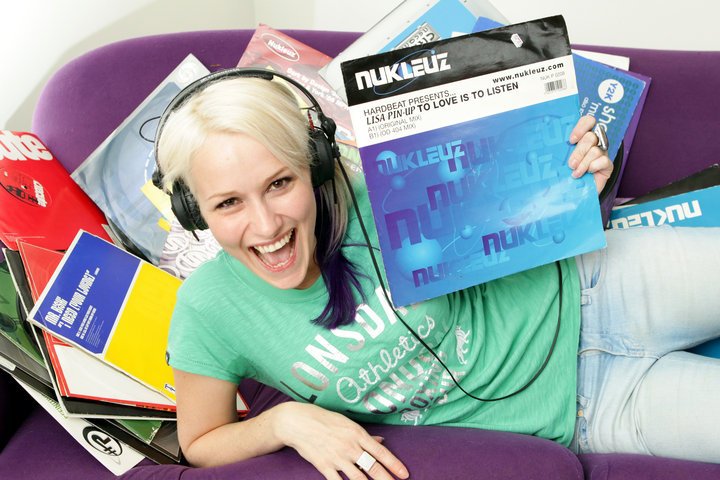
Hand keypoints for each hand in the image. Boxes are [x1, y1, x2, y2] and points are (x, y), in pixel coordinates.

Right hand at [272, 402, 408, 479]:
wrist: (298, 422)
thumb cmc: (324, 420)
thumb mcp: (347, 423)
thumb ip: (364, 435)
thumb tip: (381, 441)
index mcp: (357, 434)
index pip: (380, 452)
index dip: (394, 464)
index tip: (404, 474)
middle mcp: (350, 447)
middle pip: (373, 467)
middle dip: (386, 479)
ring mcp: (337, 458)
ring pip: (358, 479)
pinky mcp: (324, 467)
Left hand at [567, 115, 613, 192]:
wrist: (575, 193)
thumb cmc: (566, 174)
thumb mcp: (560, 160)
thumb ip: (560, 150)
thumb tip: (548, 142)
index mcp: (582, 137)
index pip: (588, 121)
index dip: (581, 127)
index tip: (571, 140)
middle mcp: (594, 143)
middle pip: (590, 137)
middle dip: (579, 151)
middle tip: (571, 164)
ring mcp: (602, 153)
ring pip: (595, 150)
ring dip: (583, 163)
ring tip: (575, 173)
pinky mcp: (608, 165)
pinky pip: (603, 160)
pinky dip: (593, 167)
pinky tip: (588, 173)